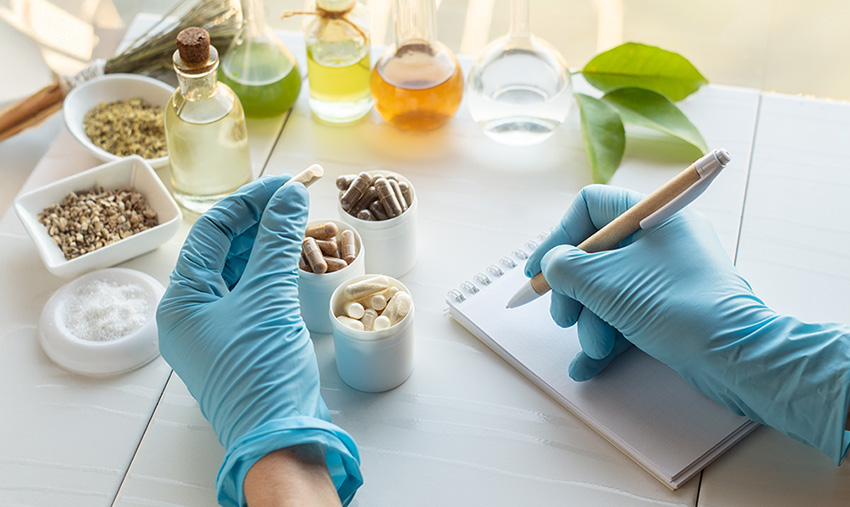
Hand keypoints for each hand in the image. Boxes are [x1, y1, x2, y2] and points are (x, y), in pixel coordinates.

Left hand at [156, 176, 361, 505]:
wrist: (280, 434)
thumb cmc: (262, 372)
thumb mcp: (268, 298)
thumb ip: (277, 241)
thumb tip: (289, 196)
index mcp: (181, 300)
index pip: (210, 232)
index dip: (249, 201)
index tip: (286, 185)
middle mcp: (190, 312)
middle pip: (221, 248)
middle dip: (258, 220)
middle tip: (296, 198)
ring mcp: (215, 328)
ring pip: (237, 269)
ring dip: (266, 243)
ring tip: (298, 222)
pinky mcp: (239, 339)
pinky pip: (251, 292)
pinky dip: (271, 270)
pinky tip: (293, 255)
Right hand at [526, 184, 849, 462]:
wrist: (737, 358)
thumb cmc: (675, 307)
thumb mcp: (605, 283)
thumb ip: (566, 267)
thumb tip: (552, 263)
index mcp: (653, 216)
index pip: (591, 207)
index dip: (558, 237)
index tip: (538, 270)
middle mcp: (662, 240)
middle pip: (596, 254)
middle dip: (574, 292)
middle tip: (564, 318)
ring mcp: (668, 276)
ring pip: (610, 290)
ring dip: (591, 321)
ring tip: (594, 347)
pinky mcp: (673, 309)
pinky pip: (629, 315)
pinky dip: (608, 337)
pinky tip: (588, 366)